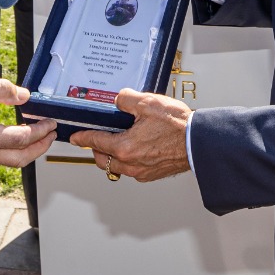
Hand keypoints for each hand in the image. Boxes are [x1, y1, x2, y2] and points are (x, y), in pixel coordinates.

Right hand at [0, 77, 56, 166]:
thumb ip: (3, 90)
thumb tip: (25, 97)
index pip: (21, 139)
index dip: (40, 131)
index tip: (50, 122)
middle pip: (20, 159)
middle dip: (40, 147)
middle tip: (52, 133)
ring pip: (10, 161)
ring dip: (29, 151)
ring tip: (40, 135)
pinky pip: (0, 157)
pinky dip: (15, 150)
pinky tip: (20, 136)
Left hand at [71, 90, 192, 182]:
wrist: (199, 142)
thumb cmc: (178, 126)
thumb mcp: (148, 102)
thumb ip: (127, 99)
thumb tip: (119, 100)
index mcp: (124, 147)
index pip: (95, 142)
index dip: (83, 138)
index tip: (75, 137)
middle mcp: (131, 163)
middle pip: (102, 158)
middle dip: (96, 148)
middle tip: (97, 138)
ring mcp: (141, 171)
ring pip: (117, 166)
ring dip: (112, 156)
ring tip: (117, 141)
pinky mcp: (152, 174)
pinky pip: (132, 169)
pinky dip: (128, 160)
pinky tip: (136, 148)